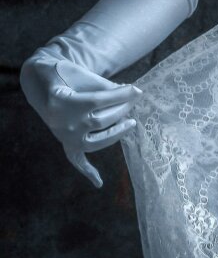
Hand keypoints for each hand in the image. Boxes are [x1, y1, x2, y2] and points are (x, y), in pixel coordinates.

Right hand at [20, 54, 139, 189]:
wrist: (40, 83)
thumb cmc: (65, 75)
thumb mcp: (82, 75)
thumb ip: (105, 86)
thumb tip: (130, 94)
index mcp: (65, 102)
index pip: (101, 101)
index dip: (122, 95)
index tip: (137, 91)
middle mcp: (63, 123)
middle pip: (101, 120)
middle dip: (122, 108)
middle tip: (133, 98)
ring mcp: (64, 135)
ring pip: (95, 141)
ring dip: (116, 134)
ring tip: (131, 123)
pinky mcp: (65, 142)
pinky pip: (76, 159)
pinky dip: (87, 171)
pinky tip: (99, 182)